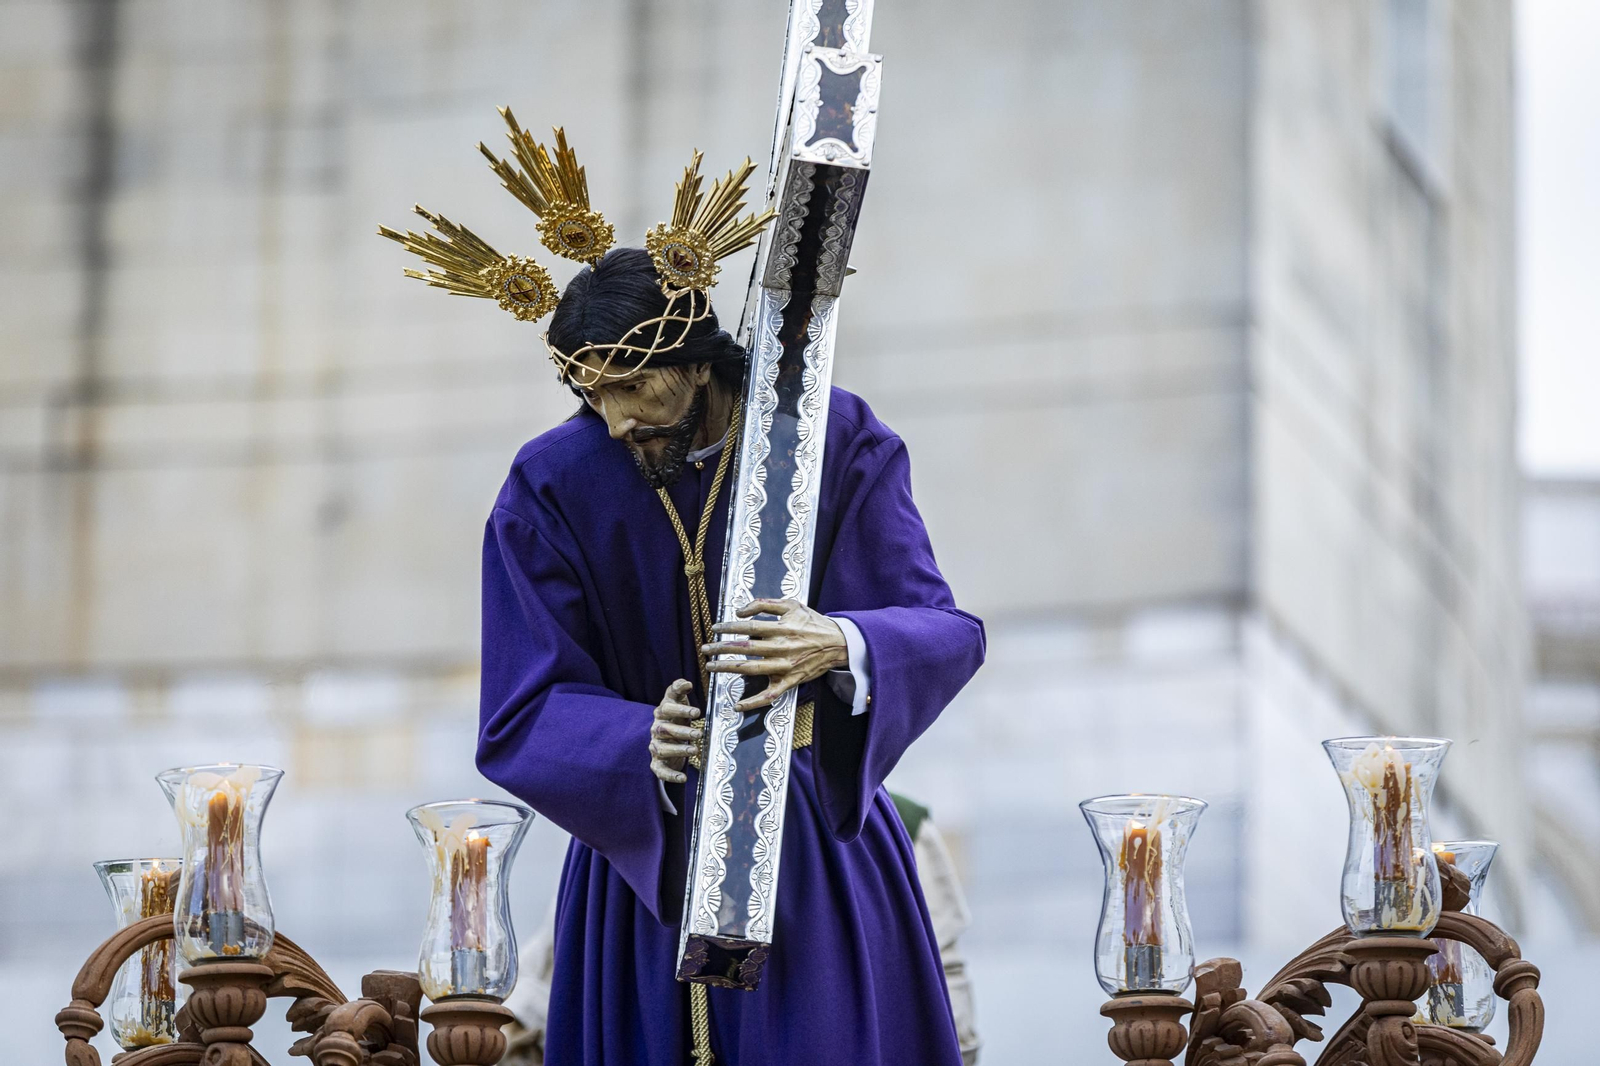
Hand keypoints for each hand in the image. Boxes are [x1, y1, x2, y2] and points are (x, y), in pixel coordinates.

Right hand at [649, 679, 701, 784]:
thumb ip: (679, 690)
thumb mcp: (679, 702)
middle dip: (682, 731)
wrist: (669, 739)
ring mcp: (655, 746)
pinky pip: (661, 770)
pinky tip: (683, 777)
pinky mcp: (657, 762)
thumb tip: (685, 682)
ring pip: (663, 748)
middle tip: (698, 734)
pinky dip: (671, 775)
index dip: (680, 708)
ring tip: (695, 750)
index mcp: (662, 712)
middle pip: (665, 729)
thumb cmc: (677, 718)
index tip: (697, 711)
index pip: (667, 707)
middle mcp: (656, 728)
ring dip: (679, 750)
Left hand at [701, 597, 847, 710]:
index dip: (729, 628)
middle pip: (745, 649)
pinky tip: (737, 705)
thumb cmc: (812, 622)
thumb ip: (764, 604)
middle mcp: (782, 648)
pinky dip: (753, 703)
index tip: (715, 628)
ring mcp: (785, 667)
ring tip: (711, 667)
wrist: (838, 643)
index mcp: (782, 628)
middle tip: (705, 649)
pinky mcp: (790, 682)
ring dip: (728, 669)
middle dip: (721, 649)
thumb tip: (740, 611)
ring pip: (752, 670)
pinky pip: (769, 696)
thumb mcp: (791, 605)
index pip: (748, 627)